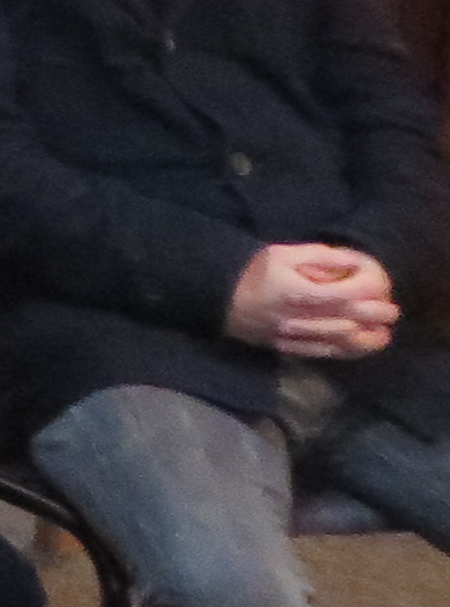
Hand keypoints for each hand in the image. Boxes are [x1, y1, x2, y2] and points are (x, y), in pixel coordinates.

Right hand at [227, 242, 402, 359]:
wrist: (216, 297)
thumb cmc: (251, 271)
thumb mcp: (282, 253)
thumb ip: (319, 256)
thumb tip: (352, 262)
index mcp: (297, 292)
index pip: (344, 295)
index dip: (369, 292)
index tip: (382, 288)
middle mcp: (298, 318)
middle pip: (347, 321)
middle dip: (374, 317)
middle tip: (390, 312)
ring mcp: (293, 337)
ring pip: (338, 343)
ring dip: (367, 340)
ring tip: (383, 334)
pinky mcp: (288, 348)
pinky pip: (322, 353)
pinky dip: (346, 352)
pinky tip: (359, 347)